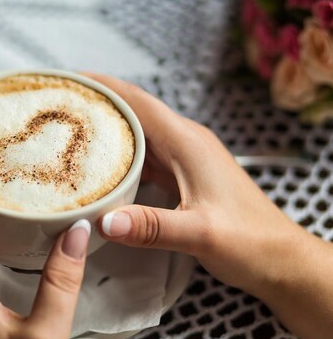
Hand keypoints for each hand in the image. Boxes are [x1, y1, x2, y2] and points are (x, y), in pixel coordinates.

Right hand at [86, 73, 332, 338]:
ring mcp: (184, 159)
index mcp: (188, 142)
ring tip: (68, 131)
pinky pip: (143, 157)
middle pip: (133, 112)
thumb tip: (101, 222)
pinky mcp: (182, 176)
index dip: (102, 86)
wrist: (280, 258)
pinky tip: (98, 168)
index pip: (138, 101)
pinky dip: (118, 157)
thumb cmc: (250, 241)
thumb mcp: (200, 234)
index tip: (70, 79)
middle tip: (58, 107)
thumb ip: (151, 227)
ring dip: (105, 130)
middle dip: (96, 104)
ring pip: (137, 135)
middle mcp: (184, 142)